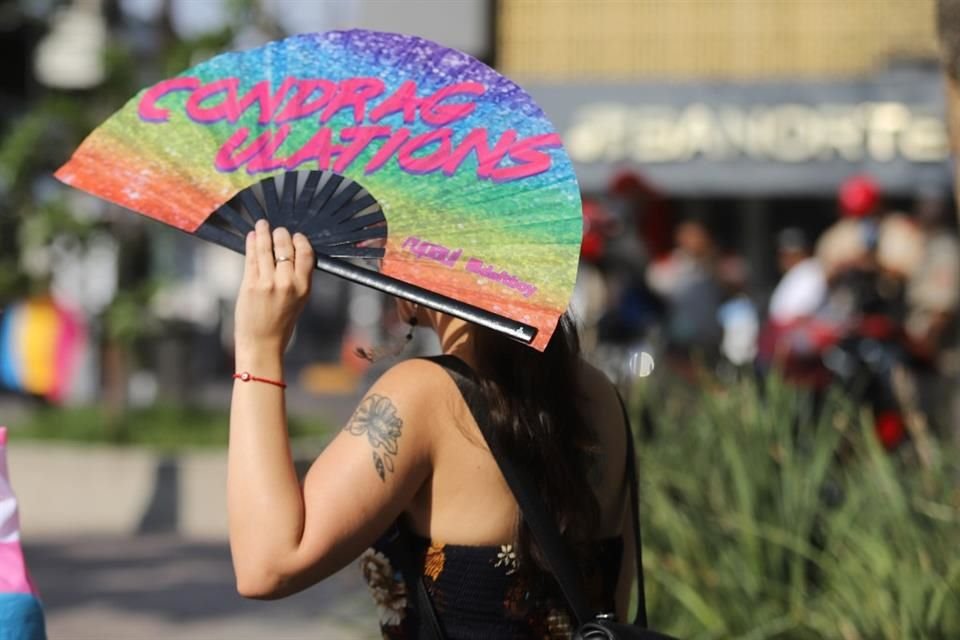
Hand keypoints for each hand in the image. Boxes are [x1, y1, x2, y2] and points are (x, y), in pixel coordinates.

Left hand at [234, 220, 314, 355]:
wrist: (262, 344)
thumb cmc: (280, 324)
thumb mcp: (299, 301)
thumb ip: (297, 279)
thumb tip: (289, 254)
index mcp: (304, 287)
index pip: (306, 254)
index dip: (300, 241)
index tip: (295, 236)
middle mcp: (287, 283)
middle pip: (285, 248)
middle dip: (281, 234)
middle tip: (277, 229)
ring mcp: (267, 283)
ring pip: (266, 249)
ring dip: (263, 233)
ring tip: (262, 225)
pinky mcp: (250, 285)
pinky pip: (251, 258)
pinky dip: (251, 244)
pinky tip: (251, 237)